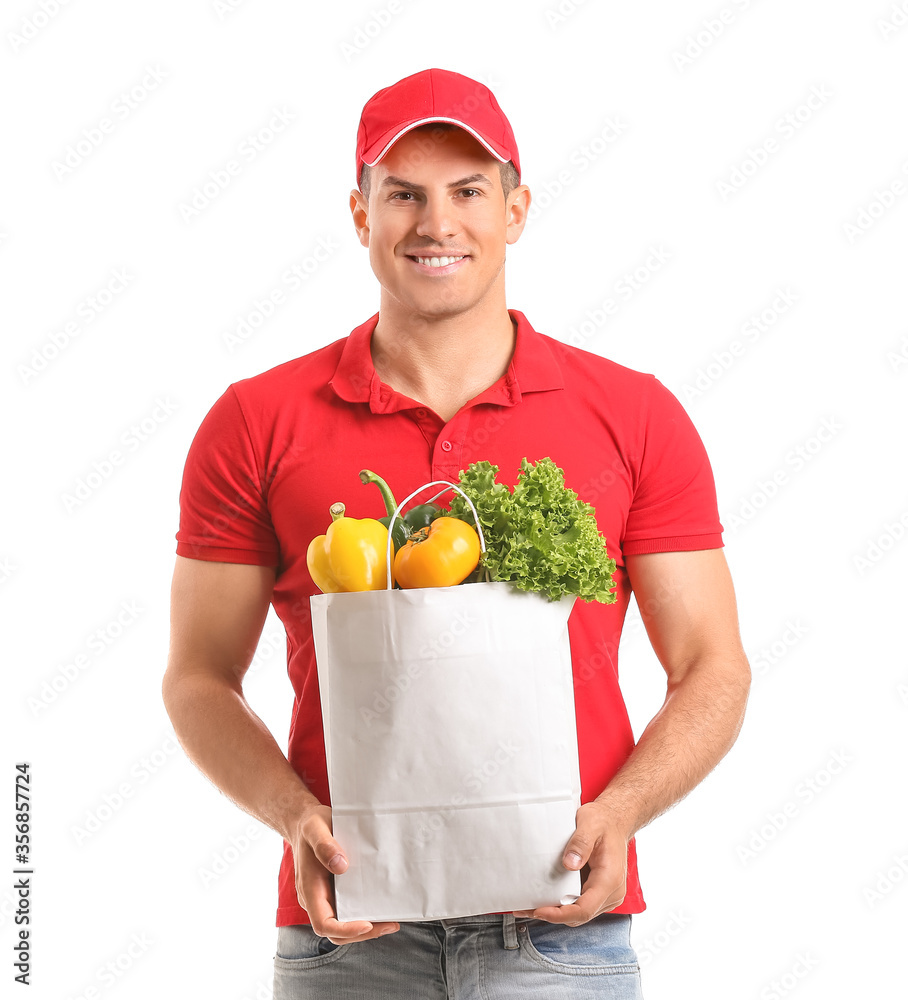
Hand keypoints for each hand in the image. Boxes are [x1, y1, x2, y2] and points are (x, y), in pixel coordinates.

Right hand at [291, 803, 399, 944]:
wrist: (305, 821)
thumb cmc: (310, 825)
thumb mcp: (315, 829)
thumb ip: (325, 845)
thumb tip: (341, 866)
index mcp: (310, 889)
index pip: (324, 923)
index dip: (345, 930)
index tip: (367, 924)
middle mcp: (316, 898)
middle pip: (337, 931)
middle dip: (363, 933)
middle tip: (390, 924)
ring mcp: (326, 896)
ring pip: (344, 923)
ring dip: (367, 926)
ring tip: (392, 919)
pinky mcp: (336, 890)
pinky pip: (349, 908)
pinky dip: (365, 912)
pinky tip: (383, 905)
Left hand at [513, 801, 627, 925]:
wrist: (614, 821)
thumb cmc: (603, 822)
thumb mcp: (590, 824)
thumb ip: (580, 843)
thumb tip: (569, 864)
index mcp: (610, 879)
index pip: (585, 909)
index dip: (561, 915)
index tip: (539, 911)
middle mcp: (611, 892)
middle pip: (579, 916)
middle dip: (552, 915)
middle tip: (525, 908)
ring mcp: (605, 895)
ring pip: (578, 913)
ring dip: (555, 912)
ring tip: (529, 905)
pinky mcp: (597, 892)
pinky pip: (579, 904)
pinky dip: (562, 904)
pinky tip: (544, 897)